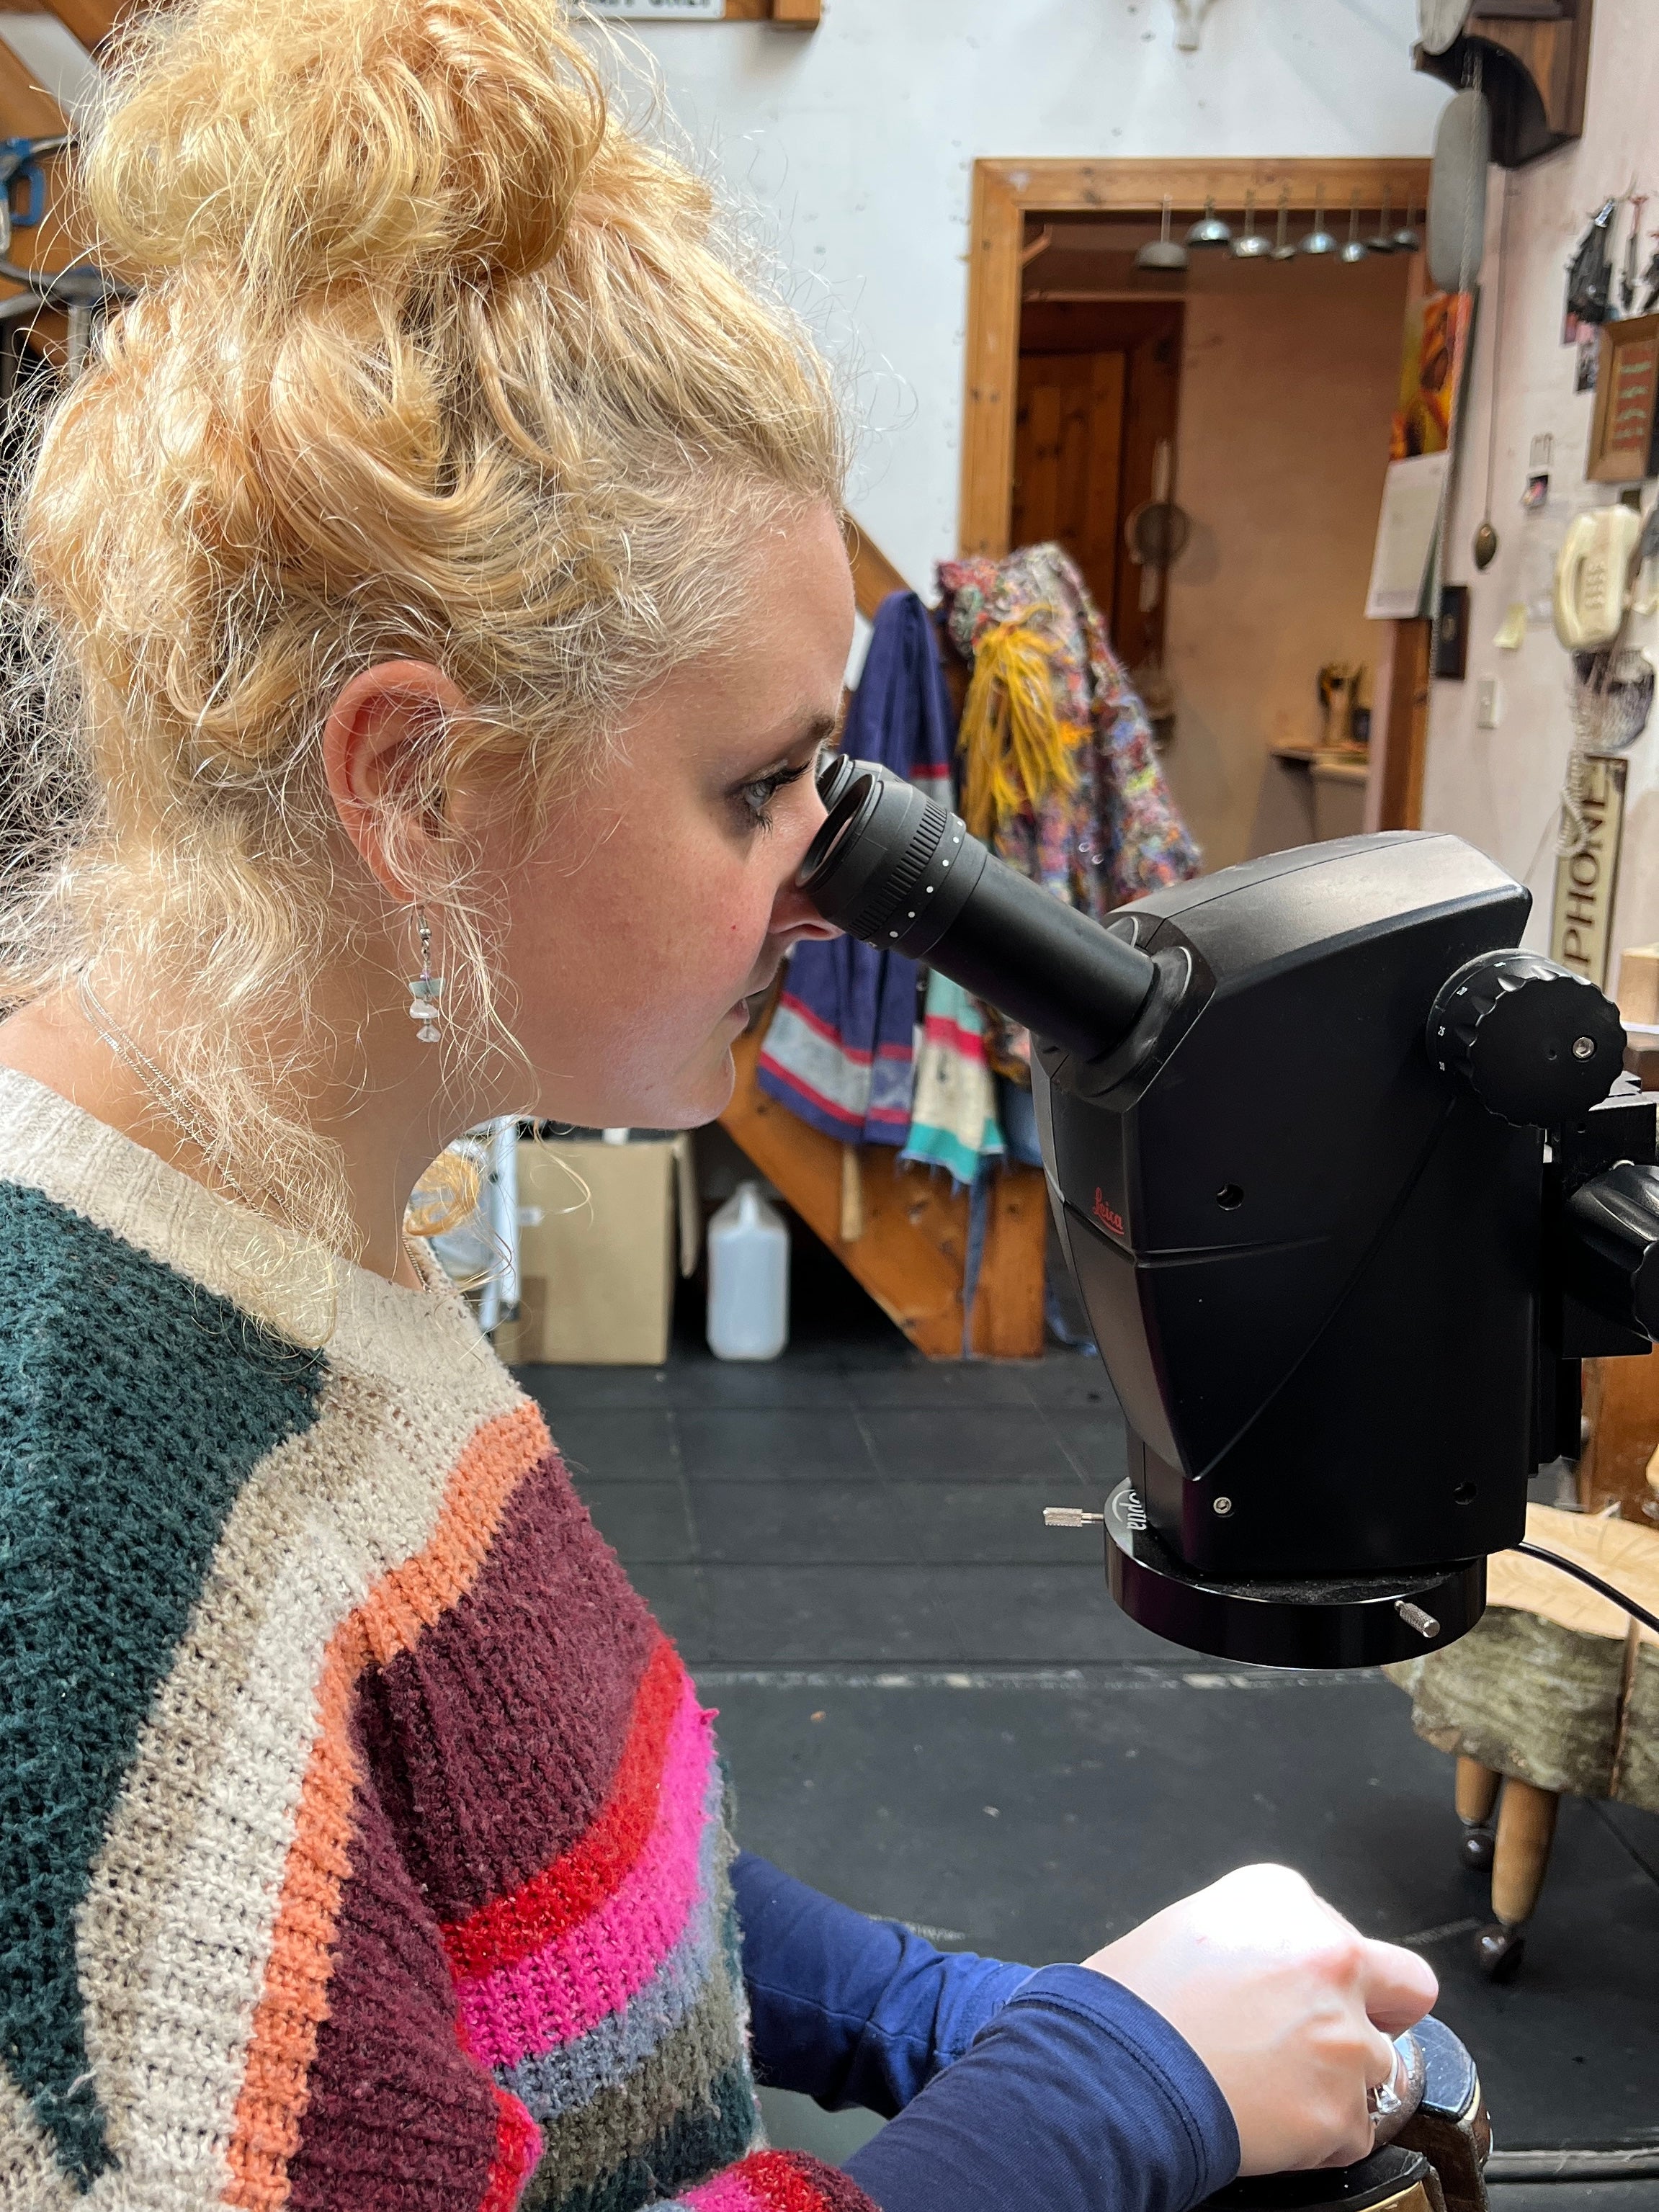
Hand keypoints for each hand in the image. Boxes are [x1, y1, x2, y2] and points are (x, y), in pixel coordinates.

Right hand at [1082, 1863, 1437, 2176]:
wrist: (1110, 2076)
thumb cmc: (1129, 2005)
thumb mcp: (1187, 1927)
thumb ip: (1253, 1936)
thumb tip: (1275, 1973)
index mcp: (1281, 1899)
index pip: (1336, 1929)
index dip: (1311, 1967)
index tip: (1285, 1990)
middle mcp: (1327, 1955)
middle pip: (1404, 1986)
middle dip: (1380, 2010)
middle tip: (1328, 2036)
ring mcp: (1343, 2035)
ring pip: (1377, 2064)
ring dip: (1336, 2080)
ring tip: (1271, 2088)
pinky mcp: (1342, 2108)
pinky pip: (1354, 2129)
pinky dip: (1319, 2136)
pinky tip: (1267, 2121)